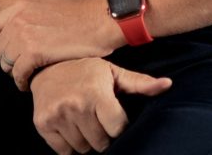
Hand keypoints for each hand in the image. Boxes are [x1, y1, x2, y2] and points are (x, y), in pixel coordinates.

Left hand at [0, 0, 122, 88]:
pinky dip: (23, 82)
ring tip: (27, 76)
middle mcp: (19, 19)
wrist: (102, 18)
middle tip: (22, 66)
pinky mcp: (35, 53)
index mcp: (22, 5)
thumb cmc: (87, 6)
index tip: (12, 49)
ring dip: (15, 72)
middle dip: (8, 60)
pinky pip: (18, 74)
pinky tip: (31, 83)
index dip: (0, 41)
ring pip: (6, 64)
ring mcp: (25, 36)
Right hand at [31, 57, 171, 153]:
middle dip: (102, 133)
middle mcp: (76, 105)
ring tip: (83, 119)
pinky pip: (64, 152)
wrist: (46, 66)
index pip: (117, 129)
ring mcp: (58, 116)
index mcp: (96, 92)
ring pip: (82, 149)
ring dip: (86, 139)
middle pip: (100, 142)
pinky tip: (70, 125)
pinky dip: (70, 145)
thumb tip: (168, 84)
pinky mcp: (43, 124)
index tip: (113, 114)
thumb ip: (140, 83)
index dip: (119, 124)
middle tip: (96, 116)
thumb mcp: (113, 72)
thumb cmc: (86, 70)